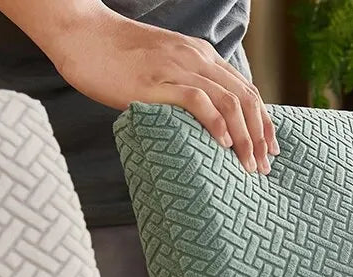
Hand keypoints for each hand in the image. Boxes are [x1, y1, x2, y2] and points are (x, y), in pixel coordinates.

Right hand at [44, 5, 277, 172]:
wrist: (81, 34)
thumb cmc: (118, 59)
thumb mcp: (164, 68)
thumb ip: (187, 87)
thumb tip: (206, 123)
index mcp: (202, 56)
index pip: (247, 90)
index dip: (264, 123)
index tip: (270, 150)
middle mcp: (196, 59)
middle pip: (244, 99)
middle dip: (260, 136)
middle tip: (264, 167)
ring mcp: (177, 69)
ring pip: (228, 102)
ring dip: (243, 137)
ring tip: (248, 164)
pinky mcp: (156, 81)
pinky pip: (196, 100)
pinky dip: (215, 123)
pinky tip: (222, 144)